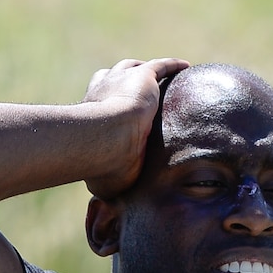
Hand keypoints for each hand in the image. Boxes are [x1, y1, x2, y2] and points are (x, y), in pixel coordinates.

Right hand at [80, 57, 189, 198]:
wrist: (105, 139)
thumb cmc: (97, 162)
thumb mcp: (99, 178)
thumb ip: (106, 182)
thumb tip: (107, 206)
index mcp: (88, 111)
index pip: (97, 100)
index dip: (105, 102)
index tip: (113, 111)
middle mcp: (101, 89)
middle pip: (112, 77)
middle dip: (121, 81)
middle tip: (132, 90)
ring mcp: (122, 80)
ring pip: (135, 68)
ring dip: (144, 70)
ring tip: (158, 76)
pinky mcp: (144, 77)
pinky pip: (160, 66)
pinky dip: (171, 66)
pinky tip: (184, 67)